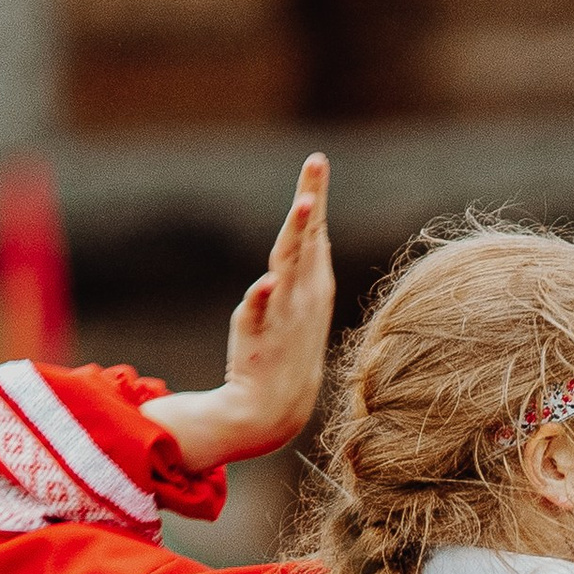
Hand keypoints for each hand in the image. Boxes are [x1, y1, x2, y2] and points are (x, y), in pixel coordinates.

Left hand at [152, 156, 333, 471]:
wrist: (273, 411)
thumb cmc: (284, 355)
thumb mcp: (297, 306)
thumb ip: (301, 269)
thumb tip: (313, 234)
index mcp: (312, 287)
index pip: (314, 233)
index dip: (314, 198)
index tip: (316, 162)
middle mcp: (302, 297)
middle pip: (305, 239)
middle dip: (311, 201)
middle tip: (316, 164)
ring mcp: (281, 317)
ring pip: (288, 268)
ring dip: (297, 237)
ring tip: (303, 205)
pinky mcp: (257, 338)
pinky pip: (258, 314)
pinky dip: (261, 300)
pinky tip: (266, 283)